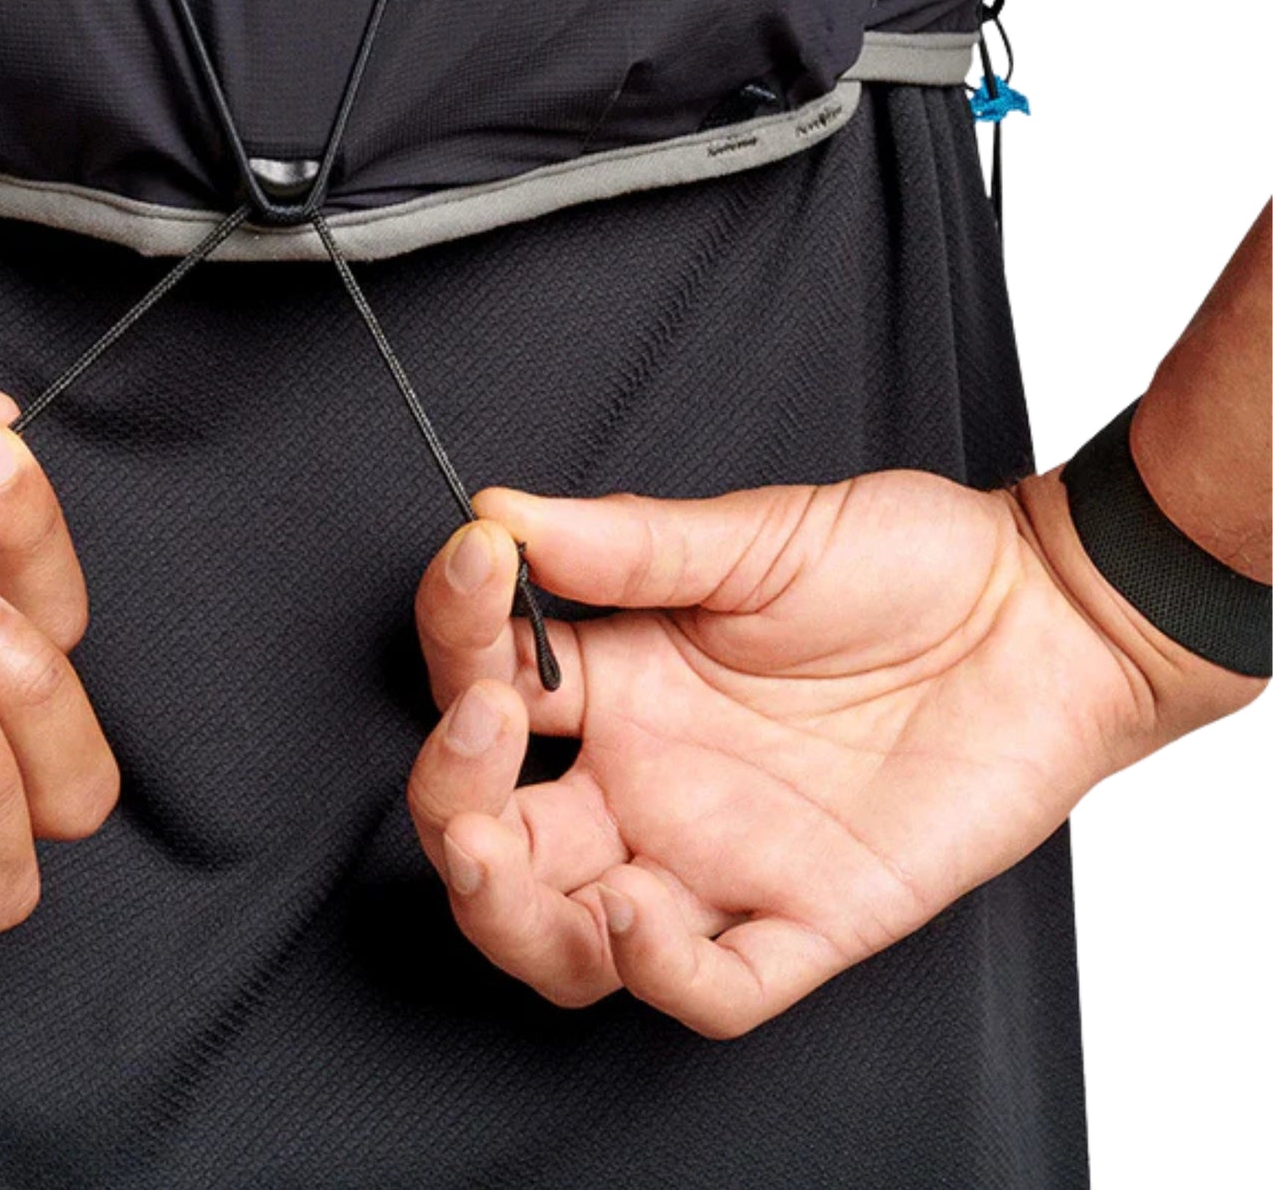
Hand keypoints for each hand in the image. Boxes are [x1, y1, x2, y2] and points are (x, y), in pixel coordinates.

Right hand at [409, 467, 1261, 1035]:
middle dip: (451, 799)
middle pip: (494, 835)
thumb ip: (627, 540)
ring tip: (493, 847)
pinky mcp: (808, 917)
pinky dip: (656, 972)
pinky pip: (713, 986)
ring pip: (567, 937)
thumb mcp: (756, 535)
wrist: (1046, 614)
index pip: (484, 680)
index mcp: (620, 680)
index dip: (456, 633)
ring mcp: (719, 856)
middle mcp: (647, 778)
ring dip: (508, 909)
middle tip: (480, 731)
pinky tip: (637, 911)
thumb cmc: (903, 563)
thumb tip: (498, 510)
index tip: (474, 562)